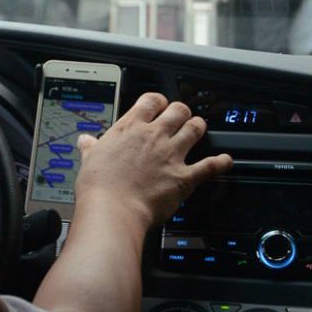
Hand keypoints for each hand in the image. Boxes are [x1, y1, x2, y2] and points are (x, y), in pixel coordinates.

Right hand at [74, 93, 232, 228]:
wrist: (112, 211)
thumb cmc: (98, 188)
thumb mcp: (89, 160)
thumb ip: (91, 147)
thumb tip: (85, 141)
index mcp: (130, 128)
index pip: (151, 101)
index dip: (158, 101)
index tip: (158, 107)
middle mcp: (154, 136)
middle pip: (178, 110)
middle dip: (181, 112)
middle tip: (180, 118)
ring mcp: (171, 155)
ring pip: (195, 129)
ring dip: (198, 128)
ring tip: (197, 129)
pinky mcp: (183, 177)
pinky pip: (209, 166)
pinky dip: (220, 163)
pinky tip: (225, 161)